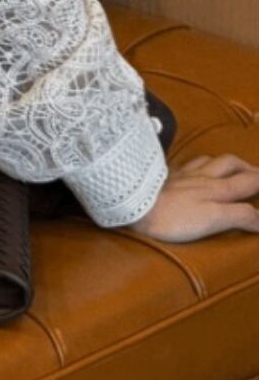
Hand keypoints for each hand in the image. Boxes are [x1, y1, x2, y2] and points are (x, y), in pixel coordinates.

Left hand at [127, 153, 258, 242]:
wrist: (133, 205)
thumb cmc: (173, 217)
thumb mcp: (213, 219)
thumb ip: (241, 216)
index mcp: (218, 189)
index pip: (251, 182)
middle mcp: (203, 177)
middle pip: (232, 164)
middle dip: (250, 168)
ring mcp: (182, 174)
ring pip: (210, 160)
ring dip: (226, 161)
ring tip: (234, 166)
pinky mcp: (164, 176)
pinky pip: (187, 163)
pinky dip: (199, 163)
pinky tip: (196, 167)